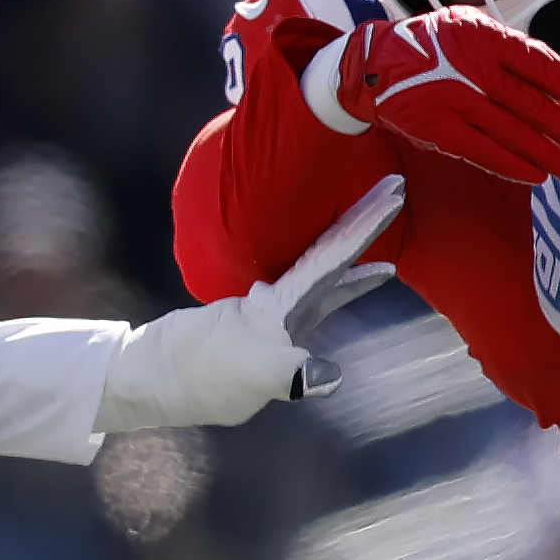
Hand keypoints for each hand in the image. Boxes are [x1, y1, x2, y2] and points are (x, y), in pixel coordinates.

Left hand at [96, 176, 405, 432]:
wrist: (162, 377)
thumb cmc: (202, 375)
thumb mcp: (249, 378)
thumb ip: (289, 375)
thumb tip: (329, 377)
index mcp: (282, 299)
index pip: (331, 252)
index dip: (364, 223)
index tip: (393, 191)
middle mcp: (286, 293)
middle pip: (333, 245)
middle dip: (365, 214)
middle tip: (397, 181)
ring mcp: (287, 304)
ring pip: (333, 262)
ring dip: (362, 239)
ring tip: (394, 213)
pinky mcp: (287, 320)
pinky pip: (331, 287)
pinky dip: (355, 276)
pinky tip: (377, 273)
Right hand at [331, 6, 559, 184]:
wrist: (375, 64)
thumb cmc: (435, 46)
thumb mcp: (473, 27)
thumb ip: (511, 50)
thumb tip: (556, 85)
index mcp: (487, 37)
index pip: (543, 67)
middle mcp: (472, 67)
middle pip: (533, 106)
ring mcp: (453, 100)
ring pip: (512, 133)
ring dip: (548, 155)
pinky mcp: (436, 128)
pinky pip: (482, 151)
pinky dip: (512, 165)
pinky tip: (536, 176)